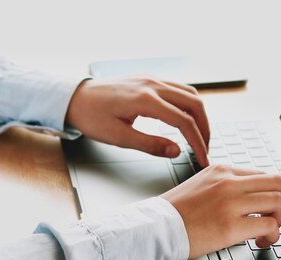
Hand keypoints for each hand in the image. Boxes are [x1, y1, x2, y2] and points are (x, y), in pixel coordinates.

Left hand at [65, 77, 210, 166]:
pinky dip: (188, 104)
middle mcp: (152, 84)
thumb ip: (150, 145)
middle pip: (194, 104)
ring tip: (199, 136)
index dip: (198, 142)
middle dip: (205, 128)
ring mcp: (152, 79)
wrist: (75, 97)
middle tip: (205, 149)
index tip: (203, 158)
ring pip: (189, 94)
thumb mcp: (119, 137)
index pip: (183, 121)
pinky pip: (178, 88)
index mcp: (145, 100)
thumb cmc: (91, 117)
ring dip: (199, 115)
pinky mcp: (149, 79)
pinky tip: (186, 119)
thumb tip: (176, 151)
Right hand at [161, 165, 280, 258]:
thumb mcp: (200, 185)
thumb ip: (225, 186)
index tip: (265, 209)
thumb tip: (249, 199)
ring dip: (278, 220)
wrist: (155, 228)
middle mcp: (228, 182)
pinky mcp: (230, 225)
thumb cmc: (174, 213)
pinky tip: (259, 242)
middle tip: (271, 220)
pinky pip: (269, 225)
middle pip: (278, 183)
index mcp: (221, 170)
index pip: (263, 175)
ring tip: (265, 233)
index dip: (270, 194)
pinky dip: (271, 236)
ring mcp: (230, 202)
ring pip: (278, 202)